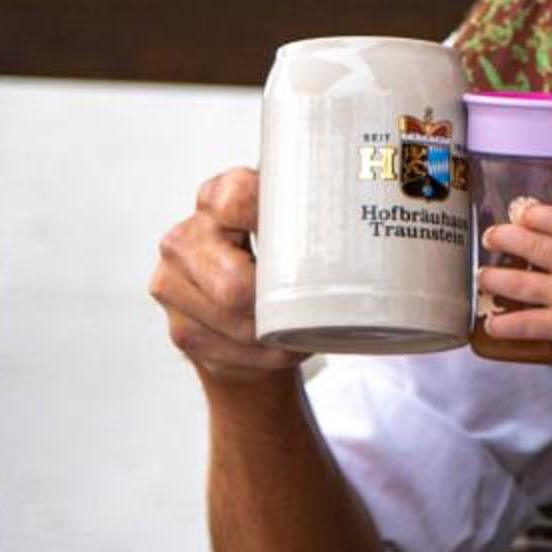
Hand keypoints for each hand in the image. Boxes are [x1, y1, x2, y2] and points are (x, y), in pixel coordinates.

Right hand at [148, 168, 307, 391]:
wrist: (238, 313)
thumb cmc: (276, 262)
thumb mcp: (290, 224)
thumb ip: (311, 209)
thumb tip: (379, 196)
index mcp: (216, 196)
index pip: (238, 199)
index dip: (274, 221)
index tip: (306, 241)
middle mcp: (185, 237)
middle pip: (235, 284)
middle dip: (277, 305)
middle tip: (310, 308)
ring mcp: (172, 284)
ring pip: (236, 324)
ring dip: (276, 336)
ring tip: (301, 330)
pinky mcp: (179, 329)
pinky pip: (230, 351)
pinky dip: (265, 356)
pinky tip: (278, 346)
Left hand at [473, 198, 551, 376]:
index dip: (538, 214)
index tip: (522, 211)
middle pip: (533, 244)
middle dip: (507, 237)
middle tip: (491, 235)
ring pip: (520, 282)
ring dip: (496, 278)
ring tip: (482, 276)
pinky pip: (525, 323)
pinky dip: (504, 325)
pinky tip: (490, 326)